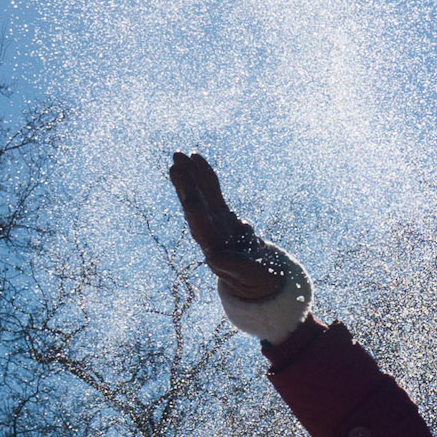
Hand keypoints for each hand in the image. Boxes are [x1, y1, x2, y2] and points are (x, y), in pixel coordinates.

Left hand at [167, 151, 290, 302]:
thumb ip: (233, 267)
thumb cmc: (258, 280)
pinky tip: (197, 159)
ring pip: (201, 195)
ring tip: (180, 155)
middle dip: (186, 186)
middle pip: (195, 207)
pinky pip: (212, 192)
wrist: (260, 281)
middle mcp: (209, 233)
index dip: (195, 210)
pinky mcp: (222, 215)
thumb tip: (214, 258)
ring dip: (191, 176)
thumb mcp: (250, 275)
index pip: (202, 226)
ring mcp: (214, 222)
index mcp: (215, 249)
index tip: (188, 195)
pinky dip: (205, 176)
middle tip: (176, 164)